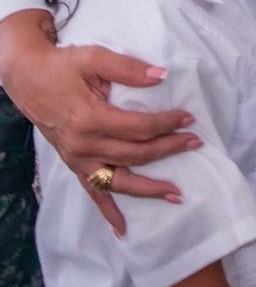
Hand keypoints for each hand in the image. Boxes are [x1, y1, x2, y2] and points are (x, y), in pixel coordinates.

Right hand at [6, 34, 196, 233]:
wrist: (29, 79)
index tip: (189, 119)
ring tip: (177, 194)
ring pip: (118, 181)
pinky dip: (108, 212)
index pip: (138, 127)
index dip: (166, 123)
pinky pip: (93, 193)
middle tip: (195, 143)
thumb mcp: (94, 58)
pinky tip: (123, 229)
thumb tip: (161, 75)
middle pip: (135, 154)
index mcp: (89, 118)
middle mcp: (84, 145)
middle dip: (168, 149)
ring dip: (149, 189)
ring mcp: (78, 159)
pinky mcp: (74, 165)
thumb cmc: (63, 67)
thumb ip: (128, 69)